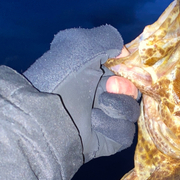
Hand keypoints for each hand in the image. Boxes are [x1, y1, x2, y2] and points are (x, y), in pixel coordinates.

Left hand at [24, 26, 139, 161]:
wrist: (47, 118)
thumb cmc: (61, 80)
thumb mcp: (80, 45)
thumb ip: (106, 37)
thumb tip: (125, 50)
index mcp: (94, 74)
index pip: (125, 72)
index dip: (128, 70)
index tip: (122, 67)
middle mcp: (100, 96)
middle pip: (132, 92)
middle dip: (123, 89)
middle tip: (108, 87)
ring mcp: (106, 120)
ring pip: (131, 112)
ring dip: (116, 107)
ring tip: (94, 110)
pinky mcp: (109, 141)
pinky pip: (126, 133)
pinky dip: (113, 127)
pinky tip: (94, 124)